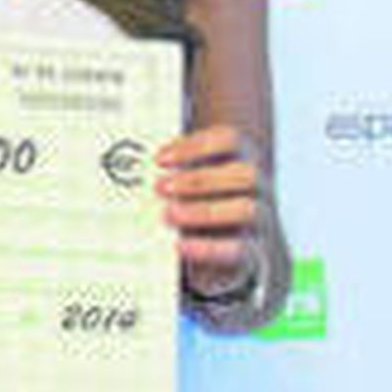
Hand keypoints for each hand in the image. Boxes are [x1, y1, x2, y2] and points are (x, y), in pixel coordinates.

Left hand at [154, 123, 271, 298]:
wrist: (224, 245)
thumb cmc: (199, 200)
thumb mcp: (187, 179)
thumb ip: (170, 171)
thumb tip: (132, 171)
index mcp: (240, 158)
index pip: (230, 139)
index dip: (196, 146)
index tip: (159, 159)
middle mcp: (257, 187)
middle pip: (245, 173)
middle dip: (199, 179)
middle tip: (159, 187)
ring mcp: (259, 219)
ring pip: (246, 209)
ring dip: (203, 211)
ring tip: (167, 215)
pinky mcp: (252, 252)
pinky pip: (237, 249)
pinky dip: (206, 248)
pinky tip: (179, 245)